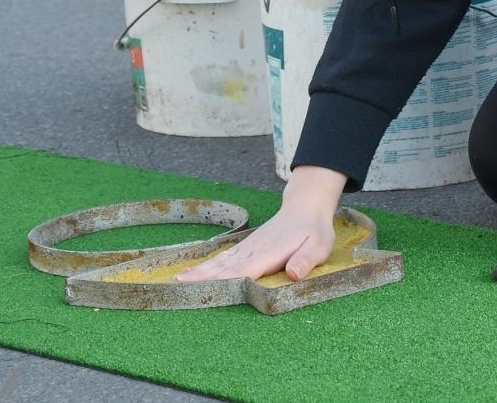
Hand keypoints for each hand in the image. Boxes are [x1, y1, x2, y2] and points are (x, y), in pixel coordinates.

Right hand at [174, 167, 343, 282]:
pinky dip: (206, 266)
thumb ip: (306, 260)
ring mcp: (247, 248)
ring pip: (219, 262)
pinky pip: (222, 258)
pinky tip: (191, 272)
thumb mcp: (319, 245)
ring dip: (198, 273)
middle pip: (224, 268)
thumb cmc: (314, 230)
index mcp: (269, 254)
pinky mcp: (246, 247)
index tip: (204, 289)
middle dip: (201, 279)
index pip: (243, 271)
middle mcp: (253, 250)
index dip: (224, 281)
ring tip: (177, 283)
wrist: (305, 206)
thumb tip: (293, 274)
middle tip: (177, 290)